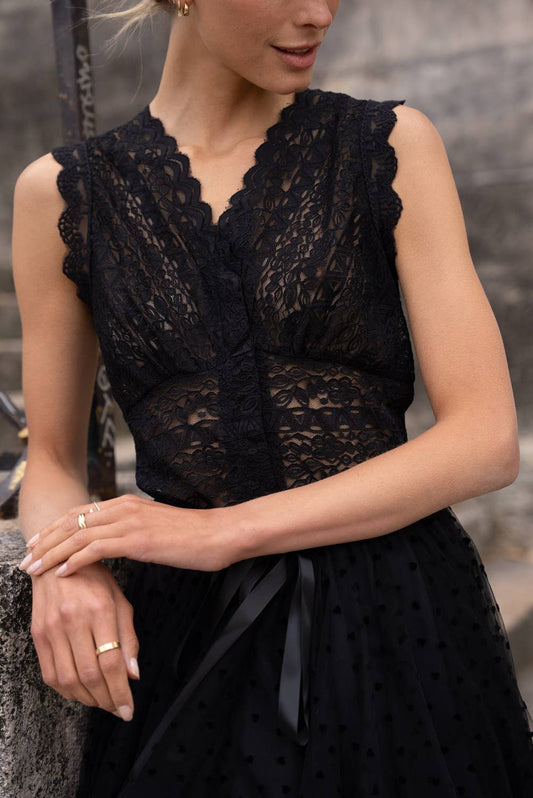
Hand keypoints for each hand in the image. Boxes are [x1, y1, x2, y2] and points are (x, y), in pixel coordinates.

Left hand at [18, 494, 230, 577]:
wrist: (218, 534)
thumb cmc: (192, 536)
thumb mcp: (155, 527)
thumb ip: (133, 528)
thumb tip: (115, 541)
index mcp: (127, 503)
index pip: (80, 513)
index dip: (54, 528)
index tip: (37, 544)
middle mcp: (124, 507)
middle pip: (72, 522)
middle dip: (45, 542)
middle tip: (25, 560)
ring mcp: (130, 521)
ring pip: (78, 536)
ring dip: (52, 554)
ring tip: (34, 569)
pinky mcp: (137, 539)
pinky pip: (96, 549)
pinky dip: (75, 561)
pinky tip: (63, 573)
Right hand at [29, 561, 138, 719]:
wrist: (56, 561)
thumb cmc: (94, 578)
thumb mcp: (119, 599)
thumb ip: (128, 637)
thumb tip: (132, 675)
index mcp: (100, 610)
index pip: (111, 662)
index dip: (121, 692)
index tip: (129, 710)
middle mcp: (74, 620)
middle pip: (90, 675)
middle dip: (106, 700)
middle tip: (117, 709)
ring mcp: (52, 628)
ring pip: (68, 680)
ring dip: (87, 699)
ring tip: (102, 702)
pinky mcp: (37, 634)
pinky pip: (50, 674)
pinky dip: (66, 690)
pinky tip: (81, 692)